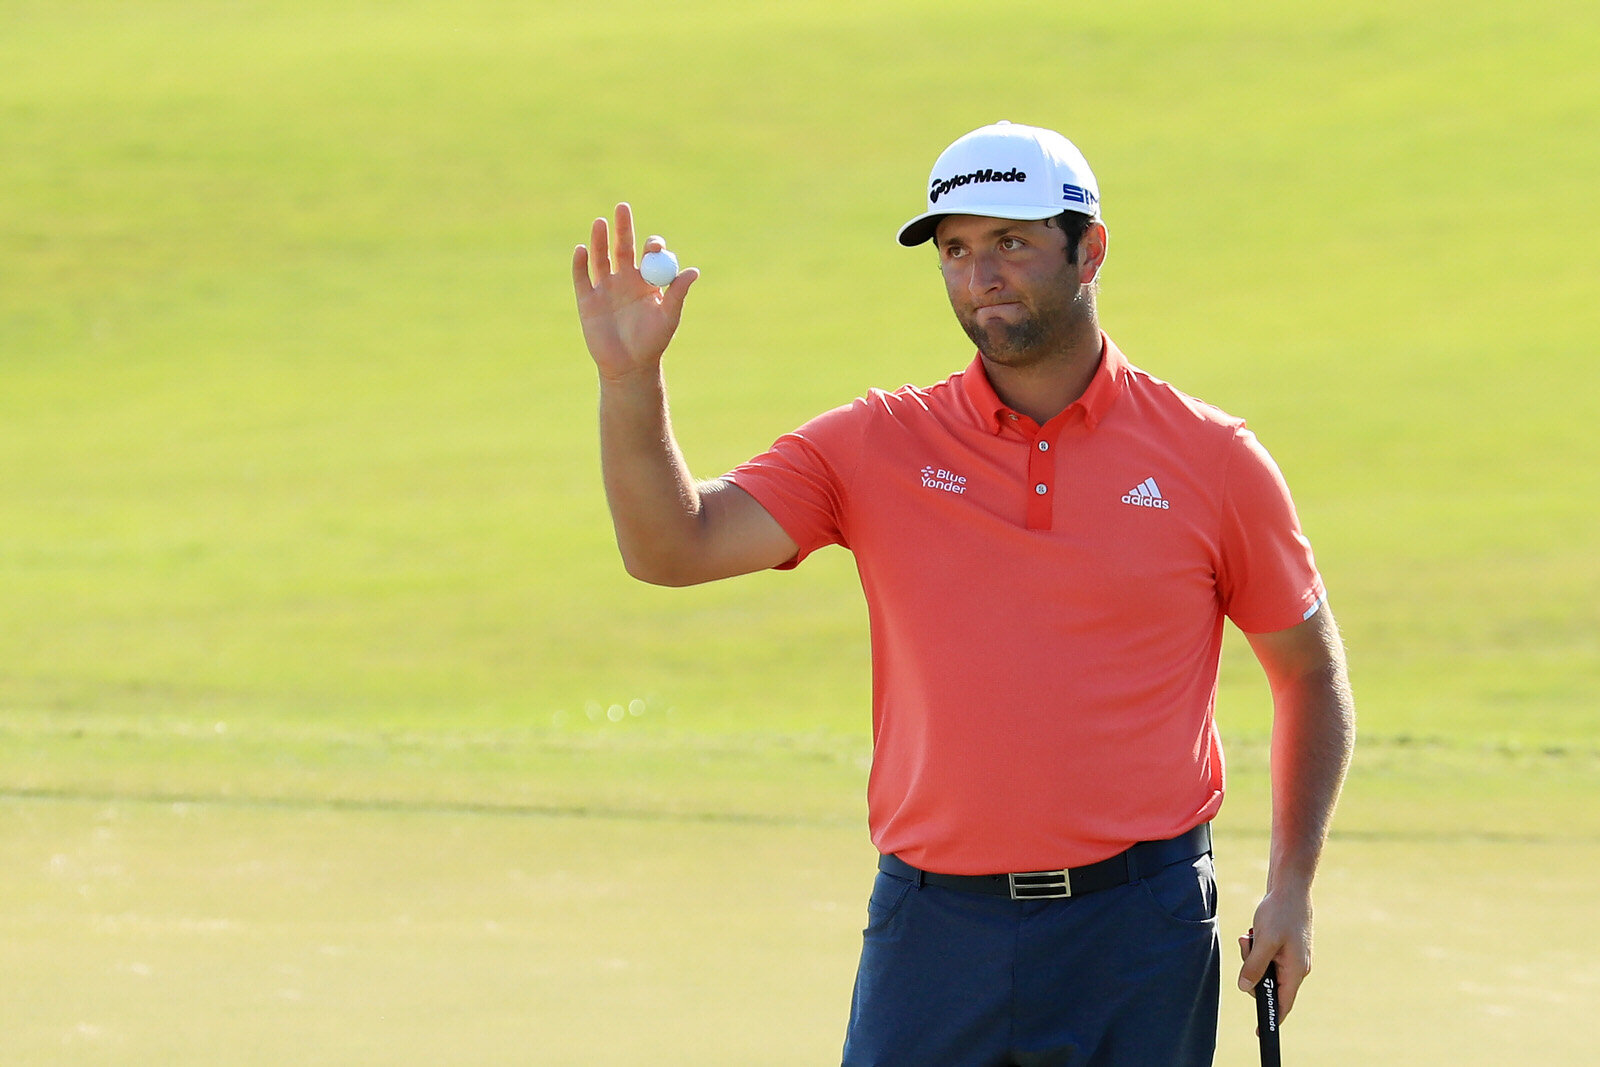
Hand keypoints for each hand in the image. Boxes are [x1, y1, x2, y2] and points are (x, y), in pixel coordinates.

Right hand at [572, 202, 698, 382]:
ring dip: (600, 240)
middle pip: (622, 246)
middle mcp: (625, 279)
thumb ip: (678, 293)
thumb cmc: (653, 342)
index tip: (654, 245)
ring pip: (600, 257)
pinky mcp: (587, 299)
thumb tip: (693, 271)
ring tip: (601, 222)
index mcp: (647, 281)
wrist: (629, 367)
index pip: (649, 255)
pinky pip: (582, 277)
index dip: (651, 246)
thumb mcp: (669, 317)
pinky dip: (580, 263)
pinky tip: (582, 249)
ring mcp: (605, 288)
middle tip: (622, 208)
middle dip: (622, 228)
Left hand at [1237, 891, 1313, 1019]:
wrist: (1290, 888)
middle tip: (1246, 947)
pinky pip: (1265, 956)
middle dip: (1252, 972)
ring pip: (1264, 969)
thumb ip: (1254, 966)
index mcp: (1296, 970)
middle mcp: (1296, 967)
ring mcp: (1291, 957)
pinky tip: (1253, 932)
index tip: (1260, 1033)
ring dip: (1252, 955)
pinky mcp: (1285, 947)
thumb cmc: (1279, 913)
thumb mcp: (1263, 941)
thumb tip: (1245, 988)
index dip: (1271, 1019)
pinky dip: (1256, 947)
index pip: (1283, 1003)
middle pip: (1268, 985)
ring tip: (1250, 936)